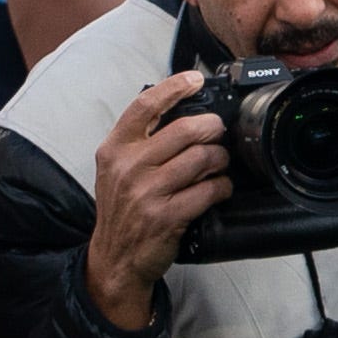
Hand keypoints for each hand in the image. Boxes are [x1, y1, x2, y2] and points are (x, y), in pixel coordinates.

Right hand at [79, 71, 231, 331]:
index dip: (174, 87)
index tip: (195, 79)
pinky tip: (219, 188)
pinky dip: (222, 187)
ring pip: (202, 158)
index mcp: (115, 149)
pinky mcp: (167, 216)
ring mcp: (147, 192)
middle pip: (185, 129)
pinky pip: (209, 190)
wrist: (115, 258)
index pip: (144, 106)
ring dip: (220, 159)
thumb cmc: (123, 209)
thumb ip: (141, 141)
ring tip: (219, 164)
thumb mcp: (116, 169)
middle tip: (219, 133)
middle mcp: (128, 167)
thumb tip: (182, 110)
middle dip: (212, 128)